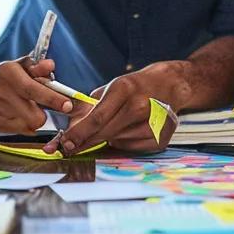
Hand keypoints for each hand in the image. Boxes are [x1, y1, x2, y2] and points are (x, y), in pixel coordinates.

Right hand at [0, 56, 72, 133]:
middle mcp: (1, 93)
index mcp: (8, 74)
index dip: (52, 98)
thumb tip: (50, 66)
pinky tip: (22, 112)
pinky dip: (28, 123)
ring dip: (37, 117)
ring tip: (31, 106)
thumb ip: (38, 65)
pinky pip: (23, 130)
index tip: (67, 105)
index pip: (33, 89)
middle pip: (34, 115)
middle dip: (46, 112)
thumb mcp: (22, 64)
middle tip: (48, 105)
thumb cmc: (7, 75)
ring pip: (31, 125)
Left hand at [43, 63, 183, 154]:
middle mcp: (139, 105)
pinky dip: (124, 143)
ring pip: (117, 142)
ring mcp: (152, 122)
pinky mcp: (160, 137)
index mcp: (124, 88)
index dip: (78, 134)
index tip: (65, 143)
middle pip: (105, 132)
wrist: (169, 85)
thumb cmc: (136, 87)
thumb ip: (91, 107)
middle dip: (85, 142)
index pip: (97, 118)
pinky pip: (131, 148)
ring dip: (108, 139)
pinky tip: (129, 131)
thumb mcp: (112, 87)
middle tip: (71, 147)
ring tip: (115, 126)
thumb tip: (70, 128)